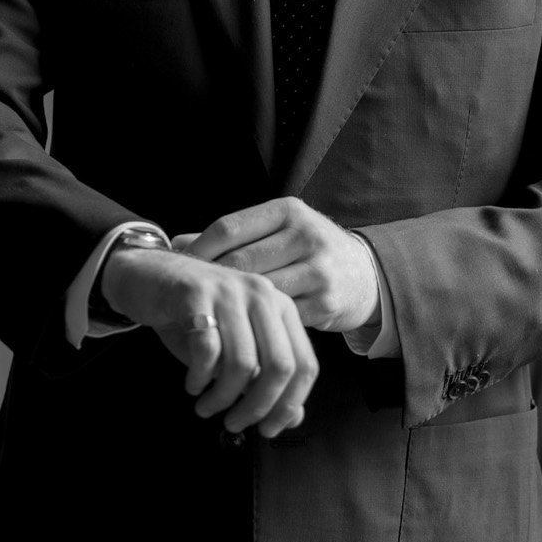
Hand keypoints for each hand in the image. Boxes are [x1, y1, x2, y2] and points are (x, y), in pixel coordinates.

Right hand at [100, 246, 317, 438]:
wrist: (146, 277)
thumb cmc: (194, 317)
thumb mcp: (234, 349)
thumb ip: (265, 380)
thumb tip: (294, 418)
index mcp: (281, 307)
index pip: (305, 364)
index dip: (289, 405)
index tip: (268, 429)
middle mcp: (262, 294)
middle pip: (280, 366)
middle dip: (256, 407)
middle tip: (234, 424)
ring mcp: (230, 291)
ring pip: (243, 363)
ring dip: (222, 398)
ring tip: (205, 406)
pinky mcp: (195, 293)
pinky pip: (207, 350)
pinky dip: (199, 378)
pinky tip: (191, 384)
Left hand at [174, 199, 380, 335]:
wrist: (365, 274)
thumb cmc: (307, 250)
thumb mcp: (277, 230)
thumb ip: (231, 236)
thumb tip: (176, 242)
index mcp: (288, 211)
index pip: (230, 227)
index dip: (199, 248)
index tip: (178, 266)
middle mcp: (306, 235)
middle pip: (241, 262)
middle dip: (210, 281)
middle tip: (188, 296)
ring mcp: (318, 270)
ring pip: (258, 291)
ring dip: (231, 307)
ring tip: (205, 315)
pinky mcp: (324, 304)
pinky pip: (278, 316)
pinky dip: (254, 325)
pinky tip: (237, 329)